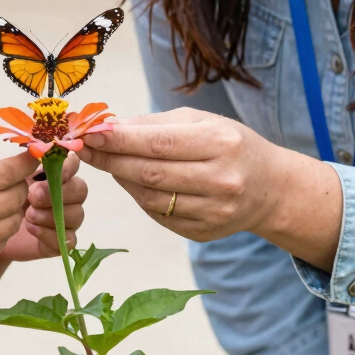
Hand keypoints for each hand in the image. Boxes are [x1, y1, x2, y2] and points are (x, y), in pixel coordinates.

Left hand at [1, 153, 86, 260]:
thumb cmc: (5, 199)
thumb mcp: (10, 180)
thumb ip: (22, 167)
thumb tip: (31, 154)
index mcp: (57, 174)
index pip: (74, 164)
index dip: (68, 167)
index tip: (51, 172)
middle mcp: (68, 195)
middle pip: (80, 190)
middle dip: (59, 193)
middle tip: (33, 197)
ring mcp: (68, 219)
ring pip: (77, 215)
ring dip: (51, 214)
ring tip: (28, 215)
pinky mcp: (63, 241)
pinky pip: (69, 239)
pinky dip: (50, 234)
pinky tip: (32, 229)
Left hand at [80, 108, 341, 267]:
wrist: (269, 187)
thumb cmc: (228, 144)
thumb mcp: (200, 121)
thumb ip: (153, 124)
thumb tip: (107, 127)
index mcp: (221, 143)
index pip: (159, 143)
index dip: (119, 140)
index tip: (89, 133)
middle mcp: (222, 179)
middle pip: (151, 172)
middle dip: (111, 160)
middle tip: (85, 149)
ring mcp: (215, 211)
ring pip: (150, 197)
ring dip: (121, 179)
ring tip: (108, 163)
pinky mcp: (205, 233)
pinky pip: (159, 215)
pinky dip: (139, 197)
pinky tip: (132, 181)